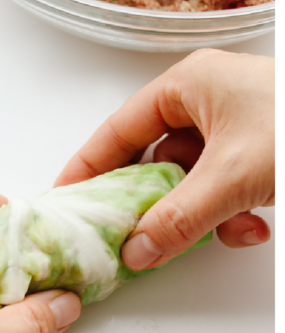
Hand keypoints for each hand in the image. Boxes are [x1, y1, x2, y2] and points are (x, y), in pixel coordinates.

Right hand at [55, 48, 272, 270]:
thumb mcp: (234, 177)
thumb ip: (179, 217)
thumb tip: (136, 249)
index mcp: (189, 84)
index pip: (120, 127)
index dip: (91, 164)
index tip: (69, 197)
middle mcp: (209, 99)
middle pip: (157, 156)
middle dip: (153, 199)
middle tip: (130, 232)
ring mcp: (239, 125)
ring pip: (194, 177)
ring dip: (201, 212)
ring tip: (215, 232)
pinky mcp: (263, 150)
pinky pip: (227, 185)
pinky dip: (233, 213)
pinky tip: (251, 228)